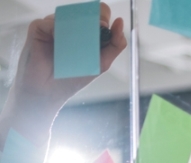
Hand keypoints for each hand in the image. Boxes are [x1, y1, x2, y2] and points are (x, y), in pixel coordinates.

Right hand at [10, 2, 125, 108]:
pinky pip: (48, 22)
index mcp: (87, 33)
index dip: (103, 16)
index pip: (98, 14)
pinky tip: (58, 42)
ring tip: (75, 44)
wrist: (49, 92)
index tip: (104, 26)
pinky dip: (55, 29)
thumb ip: (115, 44)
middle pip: (84, 11)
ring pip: (66, 15)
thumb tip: (119, 21)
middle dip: (91, 18)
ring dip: (73, 27)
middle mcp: (71, 27)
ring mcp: (55, 27)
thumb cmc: (74, 78)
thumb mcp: (102, 62)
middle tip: (93, 30)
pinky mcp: (39, 30)